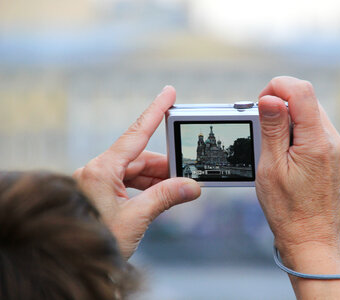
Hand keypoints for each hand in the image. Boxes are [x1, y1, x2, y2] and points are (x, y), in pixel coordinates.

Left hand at [73, 86, 200, 258]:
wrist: (77, 262)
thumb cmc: (99, 241)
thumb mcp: (136, 218)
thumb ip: (165, 198)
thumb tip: (192, 186)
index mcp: (101, 170)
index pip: (135, 135)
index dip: (154, 112)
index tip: (168, 93)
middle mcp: (98, 171)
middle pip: (139, 158)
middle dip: (165, 165)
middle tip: (188, 172)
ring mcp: (98, 182)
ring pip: (135, 171)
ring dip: (158, 179)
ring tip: (178, 188)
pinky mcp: (101, 193)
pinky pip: (129, 182)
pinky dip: (147, 188)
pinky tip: (161, 195)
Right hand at [256, 77, 339, 298]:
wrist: (312, 242)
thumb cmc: (288, 211)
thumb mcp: (271, 168)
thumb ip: (272, 129)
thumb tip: (271, 97)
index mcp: (318, 142)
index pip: (302, 92)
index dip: (278, 87)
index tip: (261, 102)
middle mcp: (335, 143)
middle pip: (308, 102)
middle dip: (282, 104)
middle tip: (262, 126)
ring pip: (313, 117)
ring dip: (291, 121)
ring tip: (273, 146)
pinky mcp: (338, 160)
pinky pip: (318, 134)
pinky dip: (300, 135)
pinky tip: (288, 156)